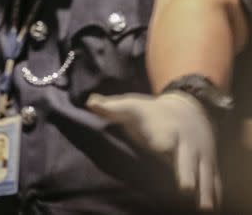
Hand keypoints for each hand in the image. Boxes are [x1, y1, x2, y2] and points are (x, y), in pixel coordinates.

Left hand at [87, 92, 219, 210]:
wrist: (189, 108)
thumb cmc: (152, 112)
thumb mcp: (132, 106)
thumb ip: (111, 108)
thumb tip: (90, 102)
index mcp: (166, 131)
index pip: (164, 140)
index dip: (163, 145)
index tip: (162, 150)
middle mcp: (186, 145)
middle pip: (187, 161)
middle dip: (187, 174)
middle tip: (187, 190)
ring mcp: (201, 156)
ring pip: (205, 175)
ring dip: (206, 192)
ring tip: (205, 209)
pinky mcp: (210, 165)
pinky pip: (215, 181)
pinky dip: (216, 194)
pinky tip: (214, 209)